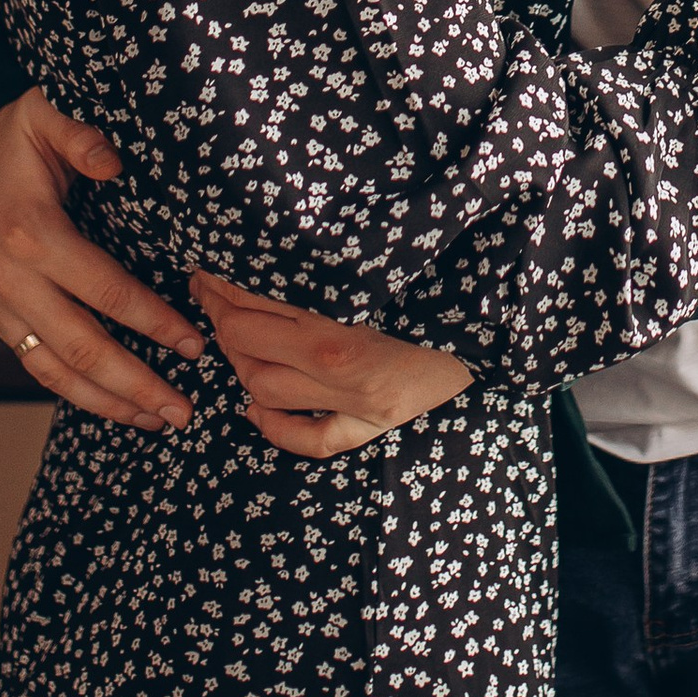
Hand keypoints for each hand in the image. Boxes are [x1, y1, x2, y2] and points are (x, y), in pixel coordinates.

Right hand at [0, 88, 203, 427]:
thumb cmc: (9, 138)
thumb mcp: (44, 115)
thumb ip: (81, 136)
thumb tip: (115, 163)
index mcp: (31, 233)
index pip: (106, 291)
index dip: (154, 321)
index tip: (195, 342)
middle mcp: (9, 279)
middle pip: (83, 348)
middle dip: (137, 383)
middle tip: (184, 409)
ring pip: (55, 370)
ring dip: (107, 401)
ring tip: (156, 420)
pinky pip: (35, 364)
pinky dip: (73, 391)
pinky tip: (112, 403)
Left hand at [188, 275, 472, 457]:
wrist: (494, 329)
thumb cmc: (436, 291)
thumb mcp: (375, 273)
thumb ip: (324, 270)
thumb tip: (268, 256)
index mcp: (338, 322)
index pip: (250, 309)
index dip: (218, 291)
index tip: (203, 273)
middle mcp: (340, 366)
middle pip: (248, 348)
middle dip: (221, 320)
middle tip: (210, 295)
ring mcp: (355, 402)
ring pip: (266, 391)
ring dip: (241, 365)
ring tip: (235, 339)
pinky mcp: (373, 426)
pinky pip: (311, 440)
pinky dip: (274, 428)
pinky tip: (255, 409)